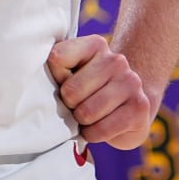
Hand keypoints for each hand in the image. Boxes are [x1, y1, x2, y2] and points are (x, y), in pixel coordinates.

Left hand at [47, 34, 152, 148]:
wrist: (130, 106)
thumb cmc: (91, 90)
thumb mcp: (73, 73)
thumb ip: (57, 70)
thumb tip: (38, 84)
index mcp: (95, 45)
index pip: (57, 58)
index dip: (56, 78)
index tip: (64, 82)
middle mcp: (116, 60)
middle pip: (71, 91)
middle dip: (70, 105)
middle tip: (78, 105)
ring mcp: (131, 83)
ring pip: (86, 113)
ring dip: (82, 122)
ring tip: (89, 116)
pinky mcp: (140, 108)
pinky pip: (101, 130)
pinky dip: (93, 134)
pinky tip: (99, 127)